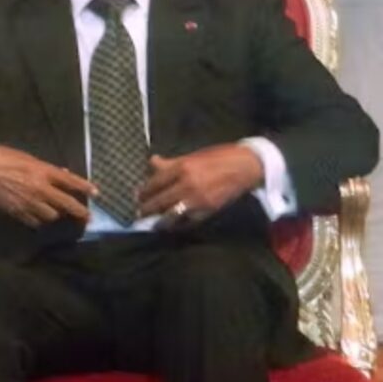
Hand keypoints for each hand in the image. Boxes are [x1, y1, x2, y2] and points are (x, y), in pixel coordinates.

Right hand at [0, 144, 92, 225]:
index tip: (96, 193)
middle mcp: (40, 189)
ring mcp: (30, 202)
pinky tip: (39, 216)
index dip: (85, 187)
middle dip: (80, 212)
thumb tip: (63, 175)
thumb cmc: (7, 158)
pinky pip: (35, 221)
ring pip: (52, 216)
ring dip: (56, 214)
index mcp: (44, 172)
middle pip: (66, 204)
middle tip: (88, 218)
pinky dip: (40, 219)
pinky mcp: (19, 212)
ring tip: (57, 213)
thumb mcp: (31, 159)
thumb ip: (48, 170)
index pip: (71, 182)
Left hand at [137, 145, 264, 228]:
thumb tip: (152, 162)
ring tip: (152, 222)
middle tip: (139, 212)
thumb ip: (171, 162)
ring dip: (158, 220)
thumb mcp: (193, 156)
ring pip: (170, 215)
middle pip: (159, 201)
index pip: (155, 182)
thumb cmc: (219, 157)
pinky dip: (177, 225)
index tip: (137, 195)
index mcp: (182, 167)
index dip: (144, 191)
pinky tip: (171, 225)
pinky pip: (186, 222)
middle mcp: (187, 184)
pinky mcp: (207, 211)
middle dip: (147, 208)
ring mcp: (197, 200)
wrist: (245, 167)